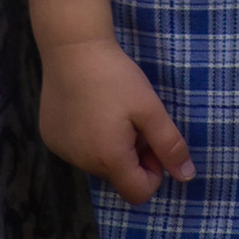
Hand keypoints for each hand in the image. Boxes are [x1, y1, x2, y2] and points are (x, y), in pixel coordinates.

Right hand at [29, 0, 193, 205]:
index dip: (153, 171)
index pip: (139, 193)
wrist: (72, 45)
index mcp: (109, 160)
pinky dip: (87, 136)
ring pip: (97, 162)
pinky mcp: (50, 136)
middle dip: (131, 155)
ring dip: (109, 146)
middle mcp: (82, 163)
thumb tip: (187, 177)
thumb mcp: (149, 108)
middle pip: (118, 176)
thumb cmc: (115, 76)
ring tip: (108, 108)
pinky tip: (87, 106)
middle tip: (131, 118)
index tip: (150, 139)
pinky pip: (77, 149)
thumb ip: (170, 146)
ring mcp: (63, 150)